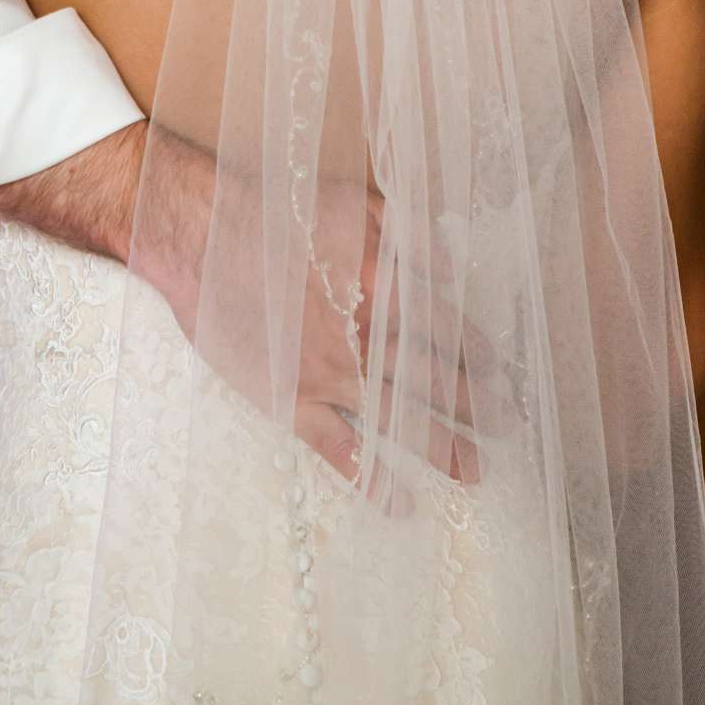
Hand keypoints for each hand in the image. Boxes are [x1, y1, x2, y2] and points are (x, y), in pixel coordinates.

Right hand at [136, 135, 472, 489]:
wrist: (200, 233)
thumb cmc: (273, 208)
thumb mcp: (350, 202)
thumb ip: (404, 235)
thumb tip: (447, 268)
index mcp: (383, 284)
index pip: (446, 325)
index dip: (476, 351)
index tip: (500, 372)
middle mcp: (365, 335)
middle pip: (433, 377)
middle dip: (473, 406)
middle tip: (504, 429)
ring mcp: (328, 374)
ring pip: (398, 417)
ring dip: (440, 446)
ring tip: (474, 469)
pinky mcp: (291, 399)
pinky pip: (338, 448)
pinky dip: (370, 478)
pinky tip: (399, 502)